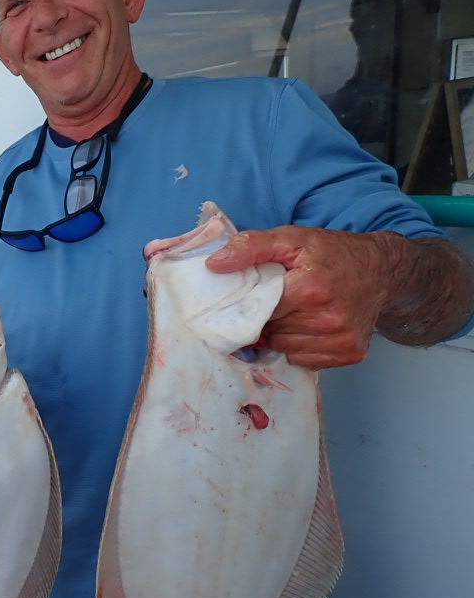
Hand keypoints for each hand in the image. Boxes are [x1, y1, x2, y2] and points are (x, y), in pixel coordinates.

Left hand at [205, 225, 394, 368]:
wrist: (383, 271)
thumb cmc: (334, 254)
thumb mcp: (292, 239)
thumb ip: (251, 247)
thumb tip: (214, 264)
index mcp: (310, 289)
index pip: (257, 310)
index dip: (251, 303)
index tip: (254, 296)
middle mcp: (328, 319)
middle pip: (269, 331)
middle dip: (268, 317)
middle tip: (283, 300)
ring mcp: (340, 340)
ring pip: (283, 348)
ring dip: (283, 333)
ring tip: (299, 311)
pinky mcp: (349, 354)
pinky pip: (302, 359)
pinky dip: (300, 346)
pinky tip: (312, 326)